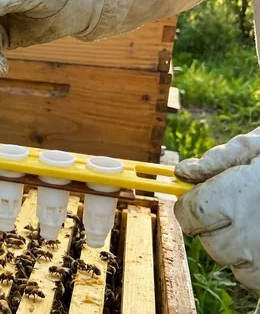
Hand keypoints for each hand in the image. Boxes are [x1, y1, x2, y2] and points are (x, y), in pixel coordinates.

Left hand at [174, 127, 259, 291]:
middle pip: (207, 241)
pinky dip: (257, 267)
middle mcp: (247, 236)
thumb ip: (223, 157)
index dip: (190, 206)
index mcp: (235, 199)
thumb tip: (185, 171)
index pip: (188, 214)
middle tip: (238, 210)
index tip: (197, 199)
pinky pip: (254, 280)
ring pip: (230, 262)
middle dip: (215, 226)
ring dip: (237, 246)